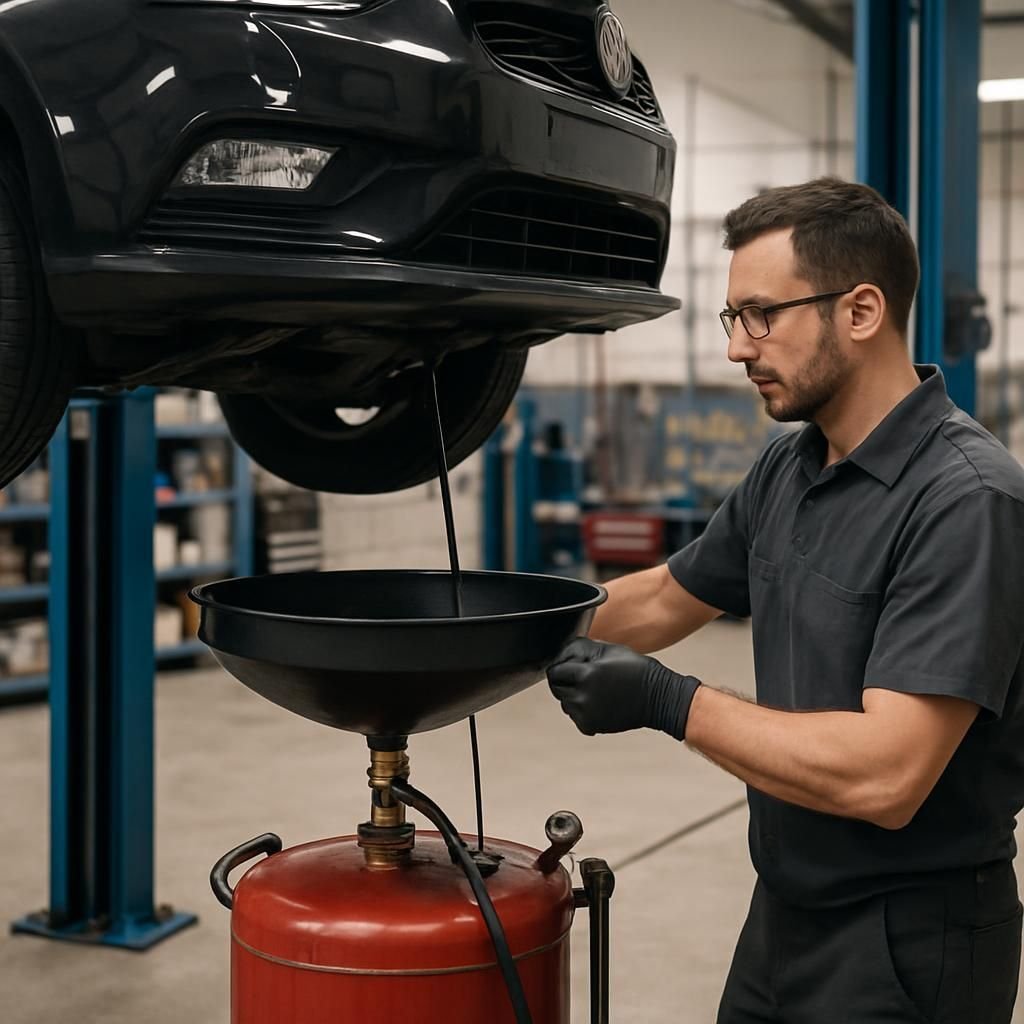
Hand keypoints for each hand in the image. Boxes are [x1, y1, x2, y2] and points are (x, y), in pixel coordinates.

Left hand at [547, 637, 701, 738]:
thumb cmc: (637, 670)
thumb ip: (581, 650)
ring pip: (565, 703)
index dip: (561, 666)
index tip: (569, 666)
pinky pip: (575, 717)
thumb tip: (561, 654)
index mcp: (588, 674)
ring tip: (593, 689)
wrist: (658, 698)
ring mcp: (587, 714)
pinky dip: (581, 711)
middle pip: (557, 689)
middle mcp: (584, 696)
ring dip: (572, 696)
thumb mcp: (609, 650)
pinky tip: (598, 702)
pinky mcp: (591, 726)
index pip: (555, 671)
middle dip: (565, 681)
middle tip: (581, 677)